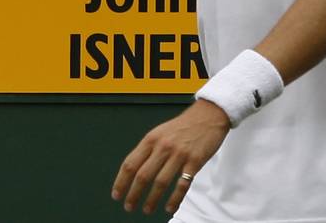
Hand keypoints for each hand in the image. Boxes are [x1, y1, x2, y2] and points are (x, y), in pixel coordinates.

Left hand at [111, 100, 230, 214]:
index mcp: (151, 139)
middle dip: (133, 194)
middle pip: (143, 175)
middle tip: (129, 206)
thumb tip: (133, 171)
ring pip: (161, 182)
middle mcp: (163, 146)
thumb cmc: (184, 125)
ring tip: (147, 209)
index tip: (117, 194)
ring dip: (152, 200)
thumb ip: (148, 149)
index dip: (121, 182)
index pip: (130, 164)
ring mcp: (179, 154)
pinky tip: (169, 207)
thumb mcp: (160, 132)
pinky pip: (182, 185)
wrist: (209, 115)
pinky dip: (174, 199)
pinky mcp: (195, 161)